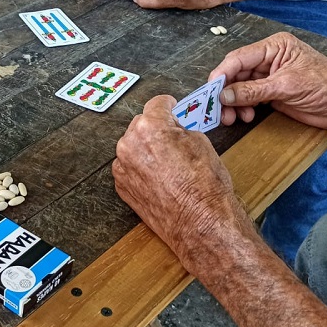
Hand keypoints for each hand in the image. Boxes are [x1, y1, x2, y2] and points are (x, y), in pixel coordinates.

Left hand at [112, 96, 244, 265]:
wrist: (200, 222)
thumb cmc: (204, 186)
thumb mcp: (200, 142)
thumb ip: (180, 129)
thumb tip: (174, 126)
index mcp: (150, 127)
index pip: (157, 104)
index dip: (169, 106)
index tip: (171, 109)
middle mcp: (129, 144)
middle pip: (141, 124)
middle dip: (156, 129)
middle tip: (174, 140)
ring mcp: (122, 167)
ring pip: (133, 147)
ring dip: (146, 149)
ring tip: (168, 163)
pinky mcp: (121, 186)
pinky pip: (129, 168)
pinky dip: (140, 169)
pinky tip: (160, 178)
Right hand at [209, 32, 326, 130]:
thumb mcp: (287, 86)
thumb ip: (253, 91)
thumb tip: (225, 95)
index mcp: (275, 47)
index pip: (238, 58)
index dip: (222, 74)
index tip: (211, 91)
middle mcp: (269, 59)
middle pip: (235, 74)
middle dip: (225, 93)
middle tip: (219, 110)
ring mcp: (269, 77)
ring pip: (239, 88)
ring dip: (232, 103)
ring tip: (233, 117)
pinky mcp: (271, 93)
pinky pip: (248, 99)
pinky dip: (242, 108)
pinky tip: (245, 116)